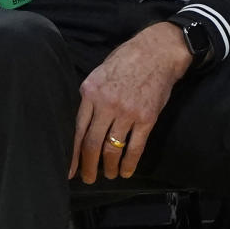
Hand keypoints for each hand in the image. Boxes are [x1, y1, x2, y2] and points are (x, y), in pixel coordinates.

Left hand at [69, 22, 191, 183]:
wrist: (159, 50)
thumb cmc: (128, 58)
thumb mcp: (101, 71)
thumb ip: (92, 95)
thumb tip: (84, 121)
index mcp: (91, 91)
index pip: (77, 130)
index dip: (73, 154)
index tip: (70, 171)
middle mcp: (106, 104)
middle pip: (92, 144)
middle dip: (89, 166)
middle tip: (88, 178)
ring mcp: (127, 112)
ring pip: (112, 149)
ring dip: (108, 167)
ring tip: (108, 174)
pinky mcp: (146, 118)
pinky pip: (135, 148)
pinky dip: (129, 164)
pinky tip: (126, 171)